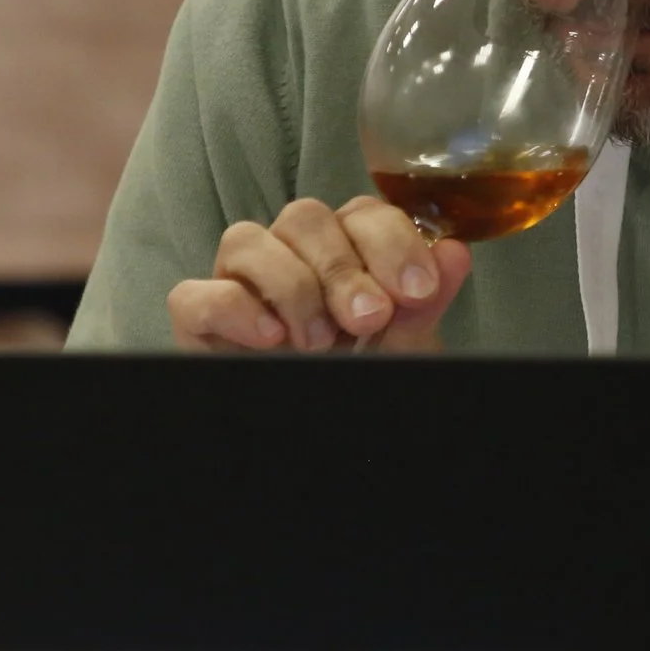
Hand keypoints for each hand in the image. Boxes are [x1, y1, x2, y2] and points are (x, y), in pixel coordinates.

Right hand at [168, 197, 473, 353]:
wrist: (336, 438)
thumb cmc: (361, 373)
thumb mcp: (401, 345)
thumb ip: (422, 303)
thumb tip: (455, 251)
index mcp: (343, 249)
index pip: (361, 212)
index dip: (391, 241)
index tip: (418, 288)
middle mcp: (288, 254)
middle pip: (304, 216)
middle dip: (343, 266)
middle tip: (370, 319)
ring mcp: (238, 282)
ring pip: (245, 239)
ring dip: (292, 286)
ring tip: (320, 342)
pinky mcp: (198, 320)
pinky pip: (194, 294)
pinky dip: (233, 308)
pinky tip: (272, 338)